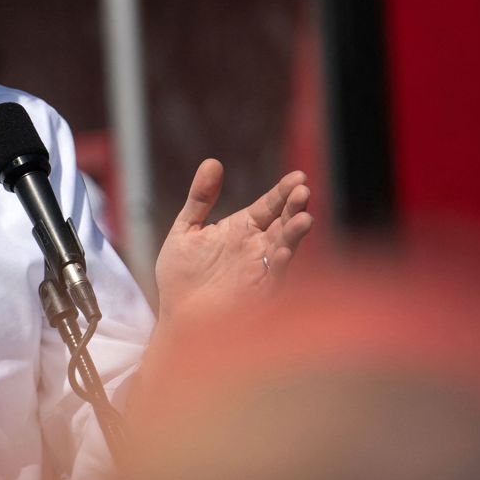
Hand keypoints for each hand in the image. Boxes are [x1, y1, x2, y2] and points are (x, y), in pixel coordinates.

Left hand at [155, 159, 311, 322]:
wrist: (175, 317)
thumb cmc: (181, 277)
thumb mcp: (186, 229)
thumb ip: (200, 198)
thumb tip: (212, 162)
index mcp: (242, 229)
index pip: (269, 205)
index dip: (282, 191)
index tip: (297, 176)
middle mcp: (256, 248)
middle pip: (282, 222)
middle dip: (294, 207)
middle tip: (302, 190)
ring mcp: (259, 270)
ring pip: (284, 248)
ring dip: (295, 234)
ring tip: (304, 217)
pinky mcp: (257, 294)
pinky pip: (272, 278)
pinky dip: (278, 264)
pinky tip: (282, 250)